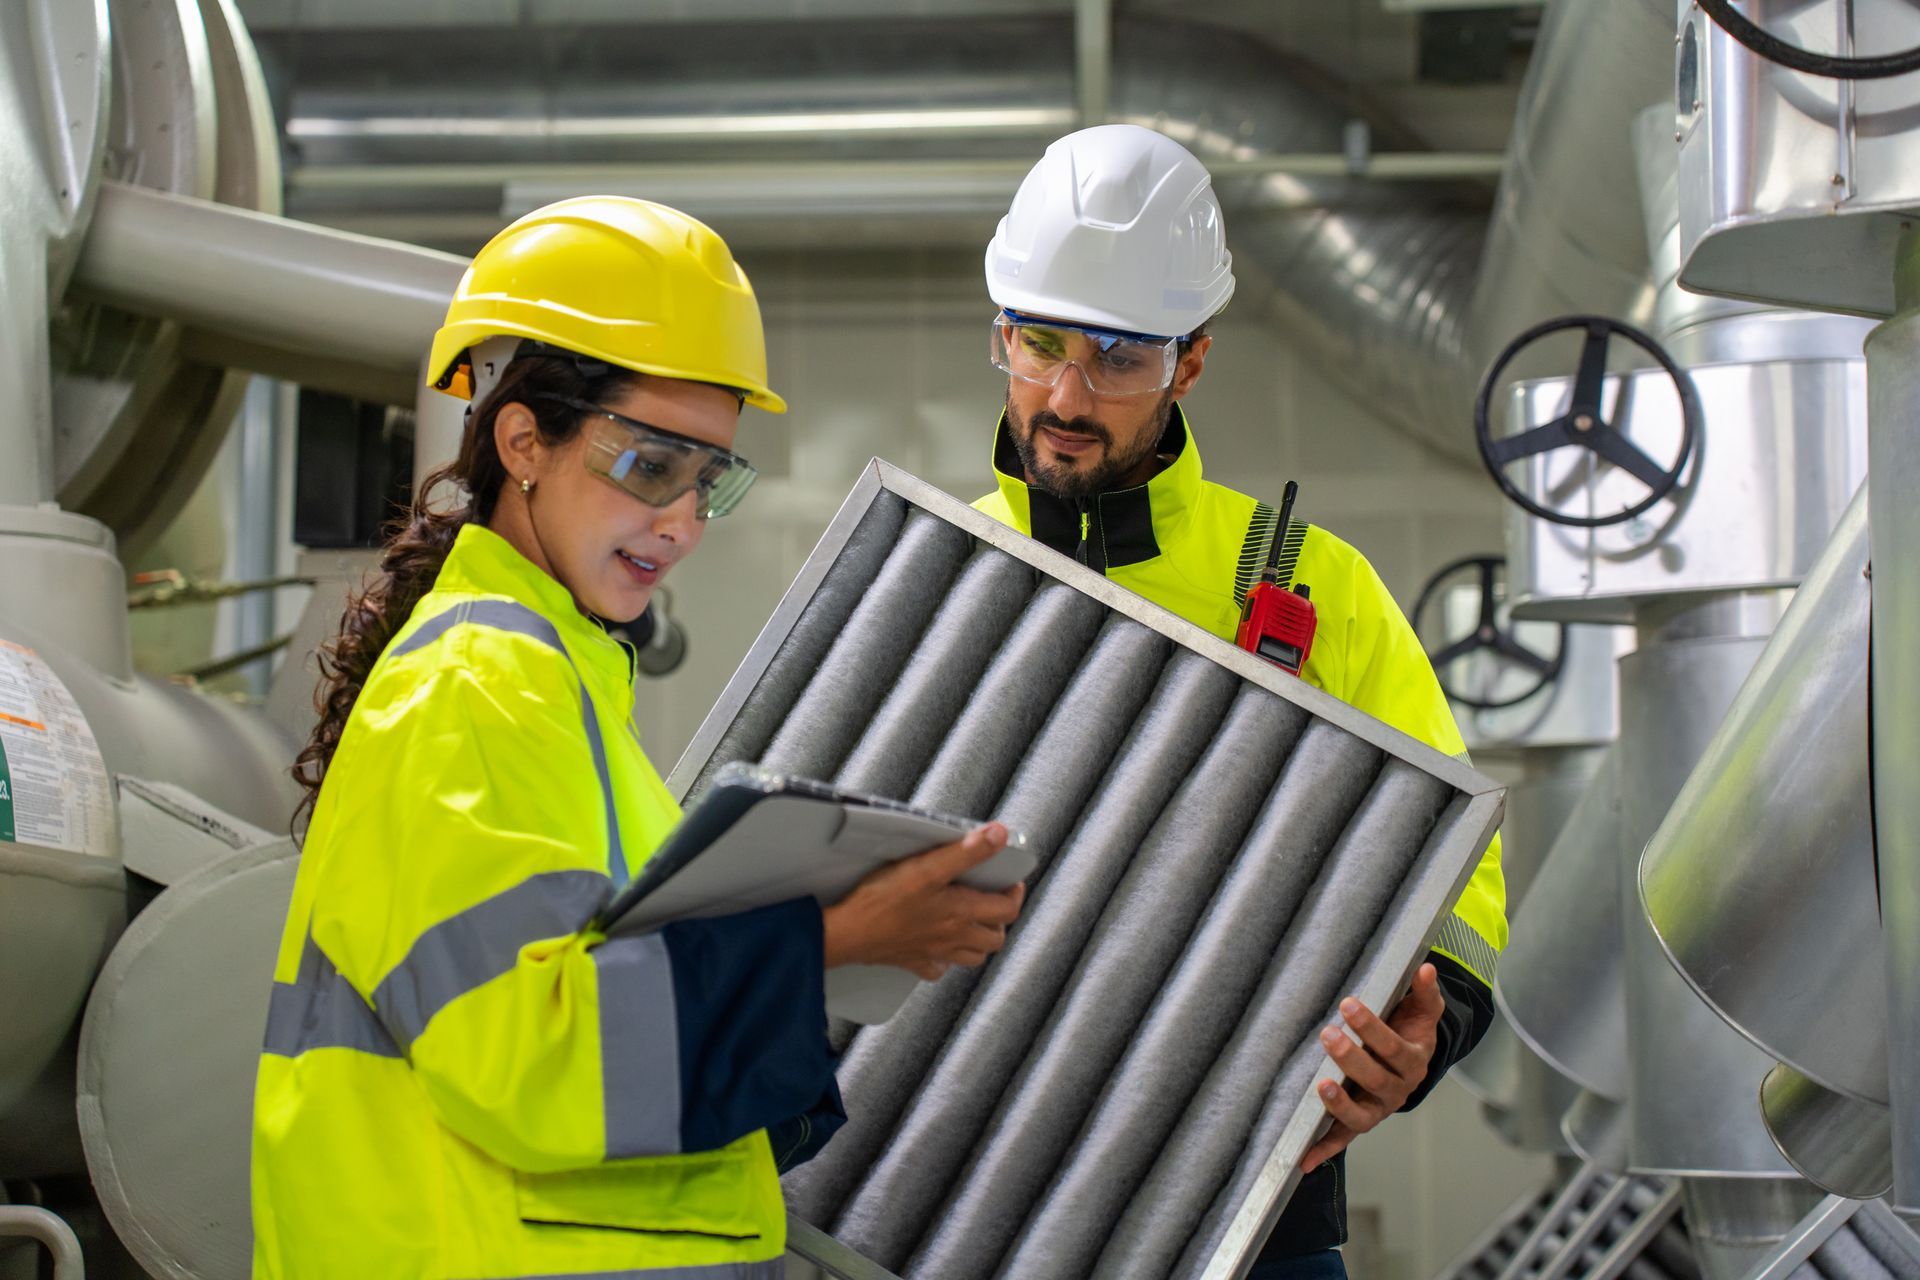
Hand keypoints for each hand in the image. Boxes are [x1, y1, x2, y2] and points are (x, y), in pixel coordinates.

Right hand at [822, 823, 1025, 979]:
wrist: (847, 932)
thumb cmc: (883, 901)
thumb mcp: (928, 867)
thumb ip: (966, 852)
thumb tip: (999, 836)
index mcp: (962, 913)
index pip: (1007, 909)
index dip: (1015, 893)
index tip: (1010, 881)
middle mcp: (953, 937)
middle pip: (994, 937)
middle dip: (1000, 919)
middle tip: (992, 899)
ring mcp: (933, 952)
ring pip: (972, 956)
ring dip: (979, 940)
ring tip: (972, 921)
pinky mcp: (912, 961)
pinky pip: (938, 968)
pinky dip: (945, 959)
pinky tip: (937, 944)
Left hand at [1299, 963, 1444, 1172]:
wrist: (1407, 1064)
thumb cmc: (1408, 1031)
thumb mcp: (1422, 1012)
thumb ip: (1425, 993)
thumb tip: (1426, 968)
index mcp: (1413, 1062)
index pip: (1393, 1047)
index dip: (1373, 1028)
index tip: (1349, 1004)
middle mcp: (1397, 1090)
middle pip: (1376, 1080)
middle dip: (1351, 1058)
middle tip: (1328, 1034)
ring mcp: (1376, 1110)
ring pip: (1361, 1116)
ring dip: (1340, 1105)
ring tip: (1320, 1086)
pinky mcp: (1357, 1124)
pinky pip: (1342, 1140)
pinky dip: (1324, 1151)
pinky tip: (1304, 1160)